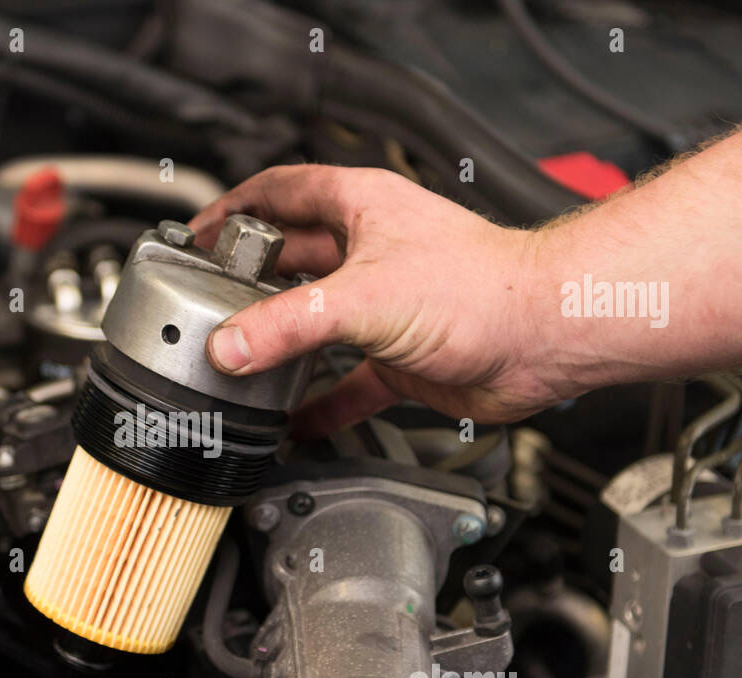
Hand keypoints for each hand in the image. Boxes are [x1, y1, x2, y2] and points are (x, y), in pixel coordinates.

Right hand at [188, 164, 564, 434]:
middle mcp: (369, 251)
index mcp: (361, 208)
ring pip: (314, 322)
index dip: (233, 208)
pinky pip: (345, 380)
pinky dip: (320, 401)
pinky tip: (295, 420)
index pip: (280, 193)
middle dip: (247, 283)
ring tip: (236, 361)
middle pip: (290, 261)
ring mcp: (383, 305)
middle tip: (205, 306)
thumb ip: (289, 323)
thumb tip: (230, 344)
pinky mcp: (398, 355)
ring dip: (279, 344)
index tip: (197, 234)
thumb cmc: (484, 290)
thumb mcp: (365, 298)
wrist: (544, 338)